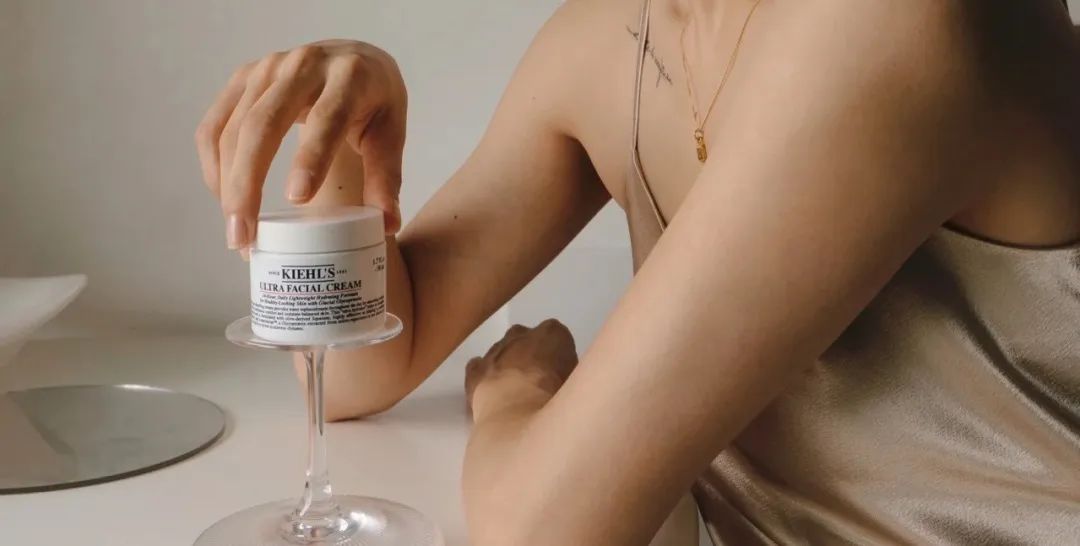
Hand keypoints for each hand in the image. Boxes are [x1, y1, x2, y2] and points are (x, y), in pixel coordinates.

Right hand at [195, 40, 406, 249]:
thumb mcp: (391, 135)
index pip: (326, 116)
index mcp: (350, 77)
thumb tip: (387, 225)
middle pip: (264, 123)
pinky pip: (215, 126)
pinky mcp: (243, 78)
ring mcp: (268, 68)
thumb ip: (386, 178)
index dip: (311, 157)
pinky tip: (224, 199)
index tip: (297, 200)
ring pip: (233, 128)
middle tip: (245, 237)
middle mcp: (304, 65)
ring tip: (237, 233)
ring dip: (227, 184)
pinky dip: (215, 166)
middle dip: (248, 183)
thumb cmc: (376, 104)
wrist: (358, 61)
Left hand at [466, 320, 577, 419]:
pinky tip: (488, 387)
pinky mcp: (475, 370)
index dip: (557, 354)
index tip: (559, 371)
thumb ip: (568, 372)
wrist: (519, 418)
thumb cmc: (556, 401)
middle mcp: (521, 334)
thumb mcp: (575, 383)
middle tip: (537, 380)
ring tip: (514, 390)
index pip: (556, 335)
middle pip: (526, 337)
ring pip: (501, 349)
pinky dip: (483, 373)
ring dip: (507, 363)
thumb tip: (562, 377)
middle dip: (530, 354)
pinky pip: (477, 365)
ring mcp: (495, 350)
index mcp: (552, 334)